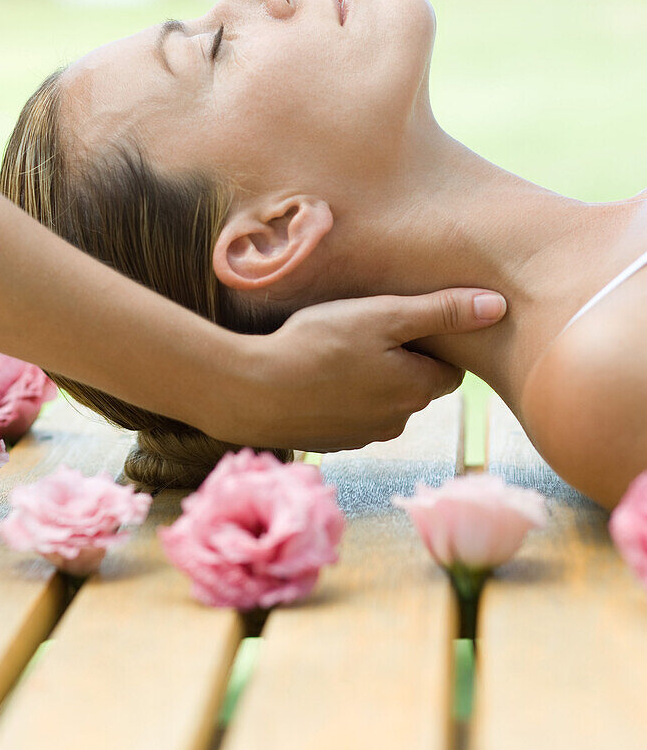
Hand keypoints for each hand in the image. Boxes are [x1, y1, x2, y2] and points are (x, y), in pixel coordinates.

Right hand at [205, 288, 506, 450]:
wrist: (251, 393)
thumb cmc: (316, 346)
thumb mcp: (382, 316)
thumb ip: (441, 310)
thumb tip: (499, 307)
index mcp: (417, 391)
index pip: (449, 367)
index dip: (429, 341)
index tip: (398, 322)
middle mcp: (398, 422)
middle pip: (416, 384)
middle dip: (400, 360)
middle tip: (362, 330)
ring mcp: (363, 437)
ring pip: (383, 400)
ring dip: (369, 378)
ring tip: (333, 352)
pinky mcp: (333, 442)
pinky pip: (352, 413)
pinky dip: (342, 395)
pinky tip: (315, 375)